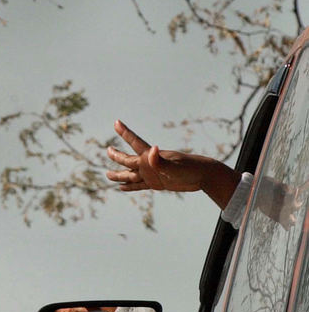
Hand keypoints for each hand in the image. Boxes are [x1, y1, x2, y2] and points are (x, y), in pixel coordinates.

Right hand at [106, 120, 240, 208]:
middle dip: (118, 156)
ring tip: (108, 175)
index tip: (116, 122)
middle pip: (129, 160)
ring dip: (120, 175)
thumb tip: (152, 150)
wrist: (203, 177)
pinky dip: (130, 187)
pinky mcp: (157, 183)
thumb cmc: (190, 168)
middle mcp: (149, 164)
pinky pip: (139, 186)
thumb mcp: (174, 166)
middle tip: (108, 151)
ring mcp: (152, 174)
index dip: (125, 133)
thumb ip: (160, 160)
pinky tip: (122, 188)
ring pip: (131, 175)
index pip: (135, 142)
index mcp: (152, 156)